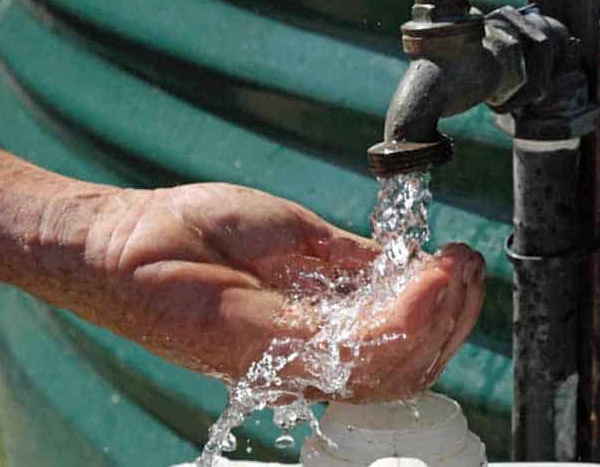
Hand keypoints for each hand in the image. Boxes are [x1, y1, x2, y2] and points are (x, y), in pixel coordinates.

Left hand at [82, 183, 484, 400]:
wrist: (130, 233)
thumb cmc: (199, 232)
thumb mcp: (296, 236)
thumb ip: (351, 260)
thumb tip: (406, 263)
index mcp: (316, 333)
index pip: (397, 347)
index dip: (440, 312)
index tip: (464, 265)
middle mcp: (309, 359)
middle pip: (406, 367)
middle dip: (451, 318)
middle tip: (469, 267)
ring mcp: (290, 358)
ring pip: (392, 366)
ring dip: (437, 315)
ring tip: (456, 269)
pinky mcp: (268, 348)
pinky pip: (354, 346)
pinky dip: (404, 314)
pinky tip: (428, 277)